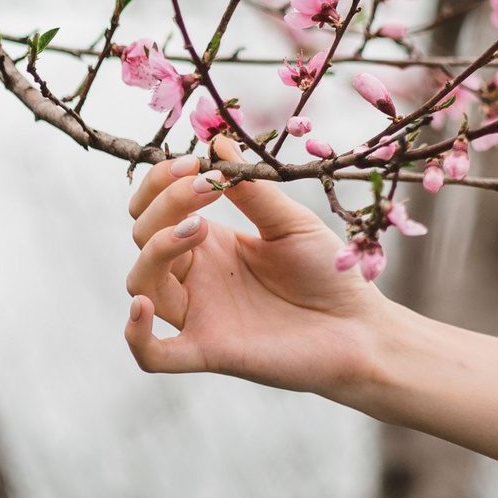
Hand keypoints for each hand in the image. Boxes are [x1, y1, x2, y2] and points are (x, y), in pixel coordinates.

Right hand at [122, 135, 387, 395]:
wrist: (361, 325)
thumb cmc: (328, 270)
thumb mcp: (290, 222)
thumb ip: (252, 189)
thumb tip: (216, 143)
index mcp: (212, 243)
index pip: (156, 210)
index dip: (160, 185)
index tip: (192, 163)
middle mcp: (196, 277)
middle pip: (143, 238)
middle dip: (163, 206)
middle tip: (204, 188)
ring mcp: (198, 315)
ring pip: (142, 285)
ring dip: (155, 251)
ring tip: (196, 228)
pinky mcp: (208, 351)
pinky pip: (153, 354)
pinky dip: (136, 336)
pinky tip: (141, 307)